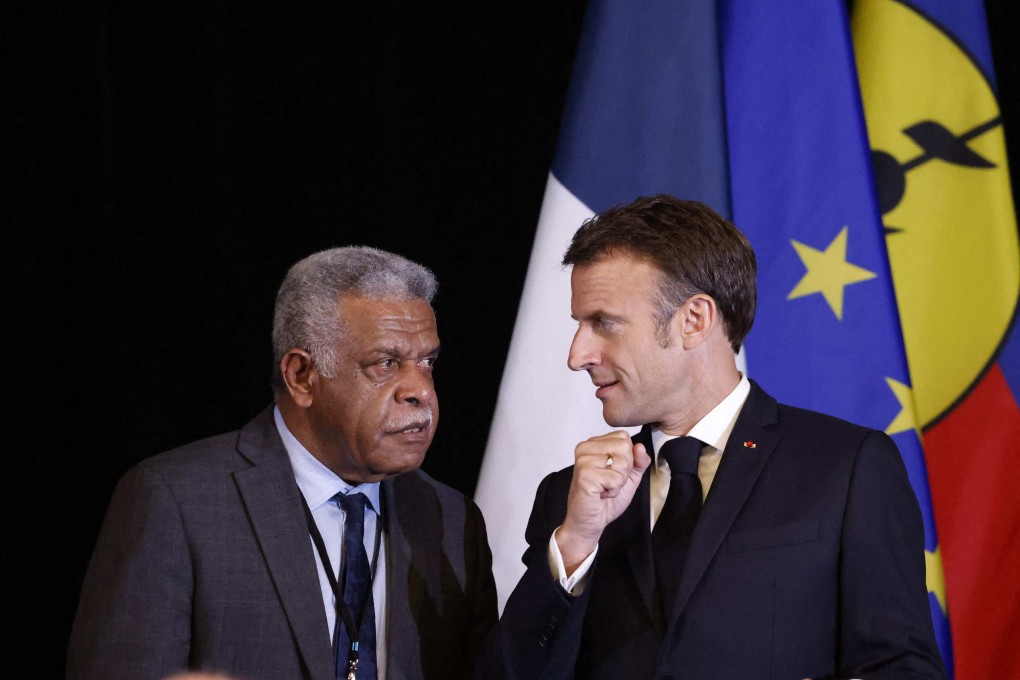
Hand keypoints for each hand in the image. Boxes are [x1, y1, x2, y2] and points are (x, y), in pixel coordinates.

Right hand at [556, 431, 650, 570]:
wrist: (589, 522)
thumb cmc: (605, 500)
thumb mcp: (628, 477)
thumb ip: (638, 461)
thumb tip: (640, 447)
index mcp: (593, 444)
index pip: (624, 437)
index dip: (627, 458)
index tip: (613, 472)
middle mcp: (585, 448)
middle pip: (624, 447)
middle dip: (624, 470)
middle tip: (608, 482)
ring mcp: (583, 461)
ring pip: (622, 462)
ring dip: (618, 481)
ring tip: (604, 488)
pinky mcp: (584, 475)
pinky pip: (615, 478)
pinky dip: (613, 490)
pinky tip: (601, 494)